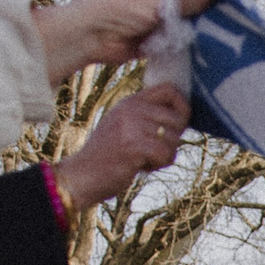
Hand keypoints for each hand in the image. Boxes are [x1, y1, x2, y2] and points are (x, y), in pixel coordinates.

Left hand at [30, 0, 213, 84]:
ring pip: (183, 26)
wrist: (90, 36)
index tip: (227, 1)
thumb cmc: (118, 8)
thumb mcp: (156, 0)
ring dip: (195, 33)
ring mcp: (155, 21)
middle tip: (229, 24)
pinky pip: (174, 43)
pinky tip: (203, 52)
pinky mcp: (153, 42)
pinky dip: (184, 47)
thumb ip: (186, 1)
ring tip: (221, 40)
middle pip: (188, 5)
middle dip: (204, 14)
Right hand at [53, 85, 187, 209]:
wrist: (82, 174)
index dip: (182, 106)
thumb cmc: (107, 155)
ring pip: (174, 139)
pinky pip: (166, 154)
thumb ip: (146, 116)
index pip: (169, 89)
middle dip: (174, 140)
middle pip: (177, 118)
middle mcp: (131, 109)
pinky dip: (159, 165)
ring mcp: (131, 126)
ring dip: (165, 155)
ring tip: (144, 159)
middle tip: (155, 151)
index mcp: (130, 101)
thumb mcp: (123, 125)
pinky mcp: (134, 145)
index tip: (178, 125)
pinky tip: (142, 167)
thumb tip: (181, 116)